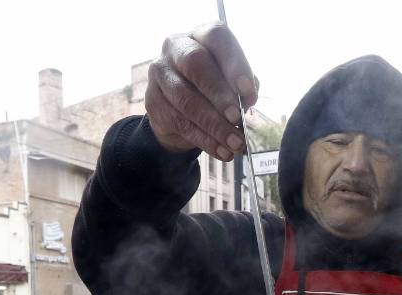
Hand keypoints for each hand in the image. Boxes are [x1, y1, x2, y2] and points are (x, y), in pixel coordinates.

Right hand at [147, 22, 258, 160]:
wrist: (180, 108)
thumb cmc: (212, 87)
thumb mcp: (231, 80)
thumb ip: (242, 85)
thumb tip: (247, 98)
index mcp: (201, 36)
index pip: (216, 38)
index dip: (234, 64)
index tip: (248, 91)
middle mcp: (176, 48)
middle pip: (195, 64)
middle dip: (219, 93)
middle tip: (237, 117)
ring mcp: (160, 73)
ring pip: (186, 99)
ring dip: (214, 124)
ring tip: (235, 142)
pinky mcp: (152, 101)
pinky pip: (180, 123)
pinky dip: (205, 140)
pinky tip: (222, 151)